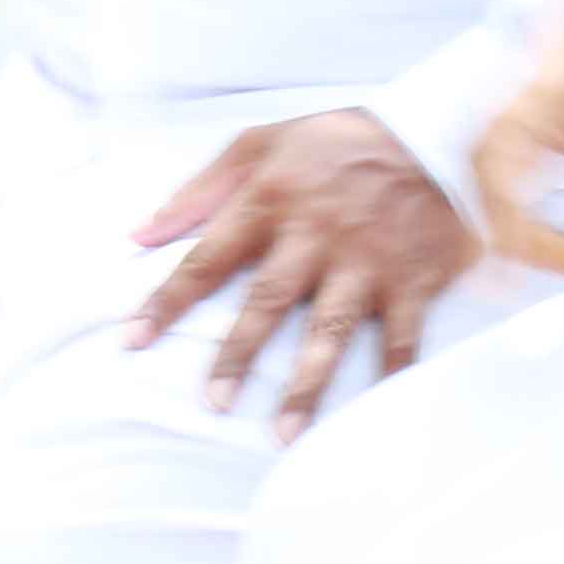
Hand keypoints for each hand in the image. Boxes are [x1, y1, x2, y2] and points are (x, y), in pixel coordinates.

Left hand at [128, 113, 478, 435]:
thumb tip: (140, 235)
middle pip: (268, 301)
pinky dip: (389, 378)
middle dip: (238, 353)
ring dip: (306, 383)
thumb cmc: (334, 141)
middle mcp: (315, 234)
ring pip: (330, 330)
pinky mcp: (410, 279)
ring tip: (282, 433)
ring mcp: (365, 261)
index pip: (208, 257)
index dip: (169, 299)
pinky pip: (400, 338)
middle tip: (214, 402)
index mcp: (270, 200)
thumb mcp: (259, 144)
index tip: (133, 340)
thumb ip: (199, 191)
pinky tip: (370, 415)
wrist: (429, 130)